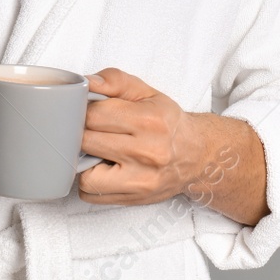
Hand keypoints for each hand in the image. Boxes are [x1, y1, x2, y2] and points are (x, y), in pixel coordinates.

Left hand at [77, 68, 209, 205]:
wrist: (196, 155)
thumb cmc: (167, 122)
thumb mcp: (146, 92)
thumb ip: (115, 81)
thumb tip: (87, 83)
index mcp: (149, 121)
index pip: (94, 115)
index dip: (85, 110)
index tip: (90, 111)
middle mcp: (147, 153)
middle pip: (87, 142)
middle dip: (83, 133)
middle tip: (92, 130)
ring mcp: (141, 180)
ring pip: (86, 176)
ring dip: (84, 163)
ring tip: (97, 152)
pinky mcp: (135, 199)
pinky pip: (91, 195)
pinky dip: (91, 182)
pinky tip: (104, 169)